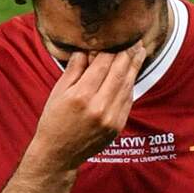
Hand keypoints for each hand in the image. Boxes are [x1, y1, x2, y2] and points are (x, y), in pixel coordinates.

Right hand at [29, 43, 146, 172]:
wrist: (59, 155)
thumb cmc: (54, 120)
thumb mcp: (58, 92)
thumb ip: (74, 70)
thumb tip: (87, 49)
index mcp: (81, 96)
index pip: (103, 64)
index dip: (111, 49)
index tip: (116, 37)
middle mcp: (99, 107)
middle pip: (119, 72)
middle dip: (128, 54)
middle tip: (135, 39)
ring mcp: (111, 118)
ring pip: (127, 85)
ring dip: (134, 67)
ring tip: (140, 51)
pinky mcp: (118, 126)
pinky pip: (128, 100)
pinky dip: (130, 84)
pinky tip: (132, 74)